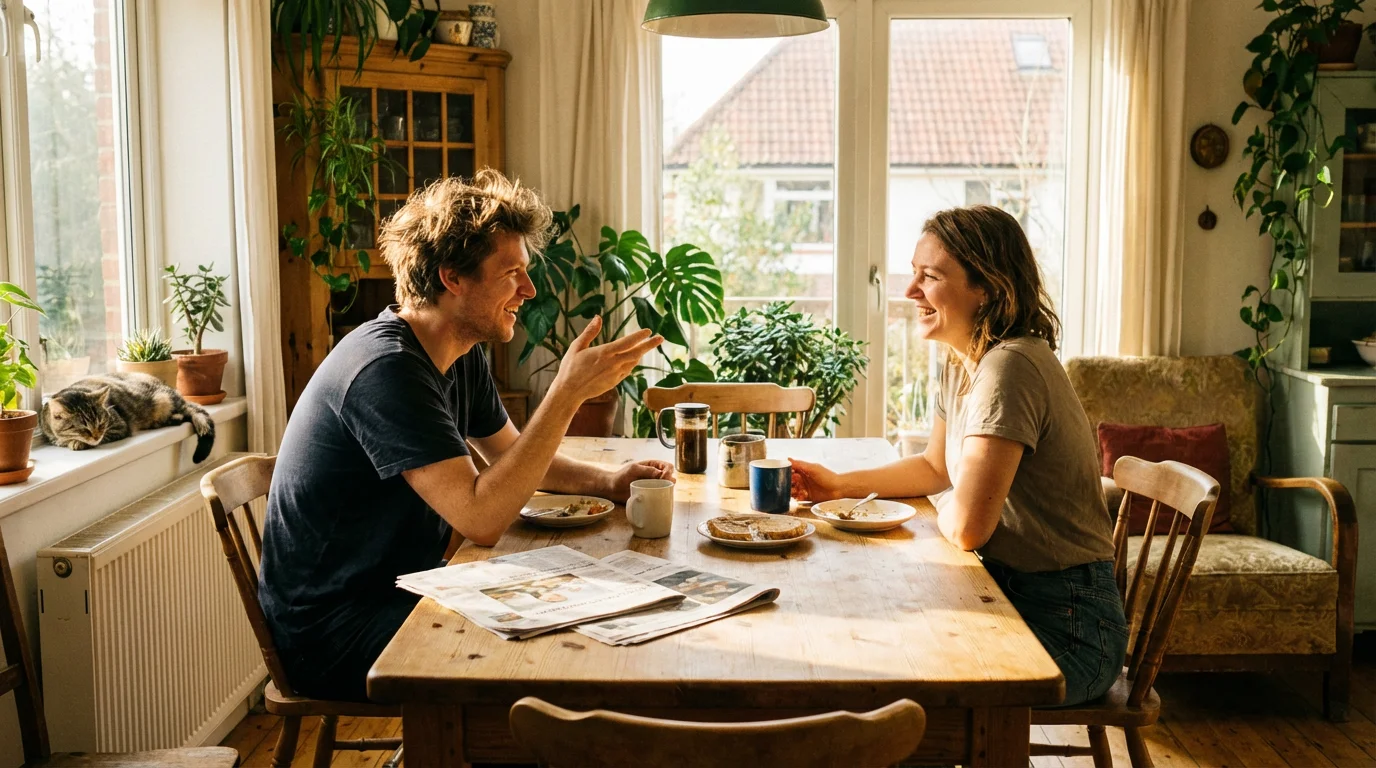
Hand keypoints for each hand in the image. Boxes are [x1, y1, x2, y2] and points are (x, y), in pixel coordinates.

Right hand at [549, 316, 663, 405]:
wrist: (570, 391)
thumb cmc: (570, 368)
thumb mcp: (577, 346)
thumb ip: (589, 332)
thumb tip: (598, 317)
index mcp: (604, 353)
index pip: (627, 342)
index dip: (639, 336)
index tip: (648, 331)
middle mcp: (612, 364)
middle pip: (636, 353)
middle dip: (649, 345)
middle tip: (660, 338)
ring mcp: (615, 374)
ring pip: (633, 362)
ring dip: (641, 353)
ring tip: (647, 346)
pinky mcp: (614, 382)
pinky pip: (627, 371)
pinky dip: (632, 363)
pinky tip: (633, 359)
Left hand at [604, 459, 674, 501]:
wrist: (613, 489)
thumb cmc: (621, 476)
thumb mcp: (633, 469)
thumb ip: (647, 470)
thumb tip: (661, 473)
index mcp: (652, 466)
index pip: (667, 466)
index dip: (668, 471)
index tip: (663, 477)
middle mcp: (655, 475)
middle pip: (671, 476)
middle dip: (670, 481)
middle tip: (663, 485)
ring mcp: (653, 486)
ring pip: (668, 487)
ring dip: (668, 489)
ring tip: (662, 492)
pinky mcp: (651, 495)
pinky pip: (661, 496)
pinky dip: (663, 497)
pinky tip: (661, 499)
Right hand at [790, 457, 845, 501]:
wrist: (839, 489)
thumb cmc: (828, 477)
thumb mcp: (813, 469)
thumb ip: (800, 465)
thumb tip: (789, 459)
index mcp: (805, 470)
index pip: (791, 470)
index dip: (786, 473)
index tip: (781, 475)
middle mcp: (804, 479)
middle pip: (791, 481)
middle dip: (787, 483)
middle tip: (786, 485)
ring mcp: (806, 488)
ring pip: (794, 490)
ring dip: (791, 491)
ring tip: (792, 492)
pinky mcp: (808, 496)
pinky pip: (799, 497)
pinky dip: (797, 497)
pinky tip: (799, 497)